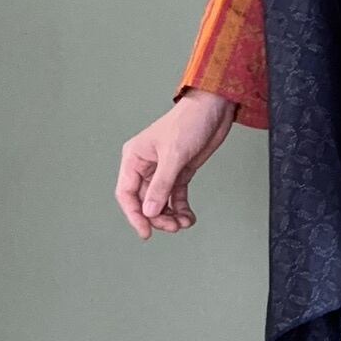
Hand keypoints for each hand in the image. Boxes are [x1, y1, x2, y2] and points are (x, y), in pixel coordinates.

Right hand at [115, 89, 236, 238]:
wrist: (214, 108)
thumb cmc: (189, 123)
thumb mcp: (174, 155)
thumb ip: (161, 185)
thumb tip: (149, 212)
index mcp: (134, 158)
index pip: (126, 193)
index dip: (134, 215)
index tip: (146, 232)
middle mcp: (146, 165)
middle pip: (144, 201)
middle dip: (157, 216)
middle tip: (173, 227)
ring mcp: (164, 170)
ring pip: (160, 201)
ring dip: (170, 215)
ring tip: (184, 223)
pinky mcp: (181, 171)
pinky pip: (176, 196)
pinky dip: (181, 208)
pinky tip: (189, 218)